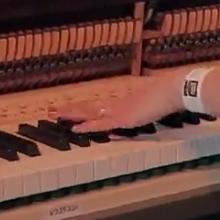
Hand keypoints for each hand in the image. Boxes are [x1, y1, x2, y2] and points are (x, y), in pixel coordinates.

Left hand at [52, 72, 187, 134]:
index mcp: (120, 103)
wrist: (170, 90)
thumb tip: (134, 114)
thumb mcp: (147, 105)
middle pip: (86, 107)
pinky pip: (101, 124)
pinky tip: (76, 128)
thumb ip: (138, 110)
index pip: (94, 105)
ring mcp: (117, 111)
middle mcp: (115, 105)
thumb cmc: (162, 95)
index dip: (80, 107)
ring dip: (71, 114)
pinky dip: (88, 126)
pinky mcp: (123, 118)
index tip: (66, 108)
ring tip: (54, 115)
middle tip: (49, 110)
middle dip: (68, 109)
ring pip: (88, 113)